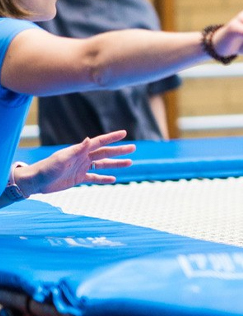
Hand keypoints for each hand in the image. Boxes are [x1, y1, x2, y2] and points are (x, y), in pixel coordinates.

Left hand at [15, 130, 134, 195]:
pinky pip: (95, 178)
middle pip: (105, 153)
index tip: (124, 133)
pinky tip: (113, 179)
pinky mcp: (78, 179)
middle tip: (133, 148)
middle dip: (119, 151)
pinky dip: (104, 178)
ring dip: (115, 164)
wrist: (36, 181)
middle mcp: (83, 158)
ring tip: (129, 163)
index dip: (112, 138)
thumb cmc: (47, 167)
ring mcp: (82, 168)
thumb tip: (90, 139)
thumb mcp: (63, 158)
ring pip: (103, 165)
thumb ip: (77, 149)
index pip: (99, 142)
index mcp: (80, 151)